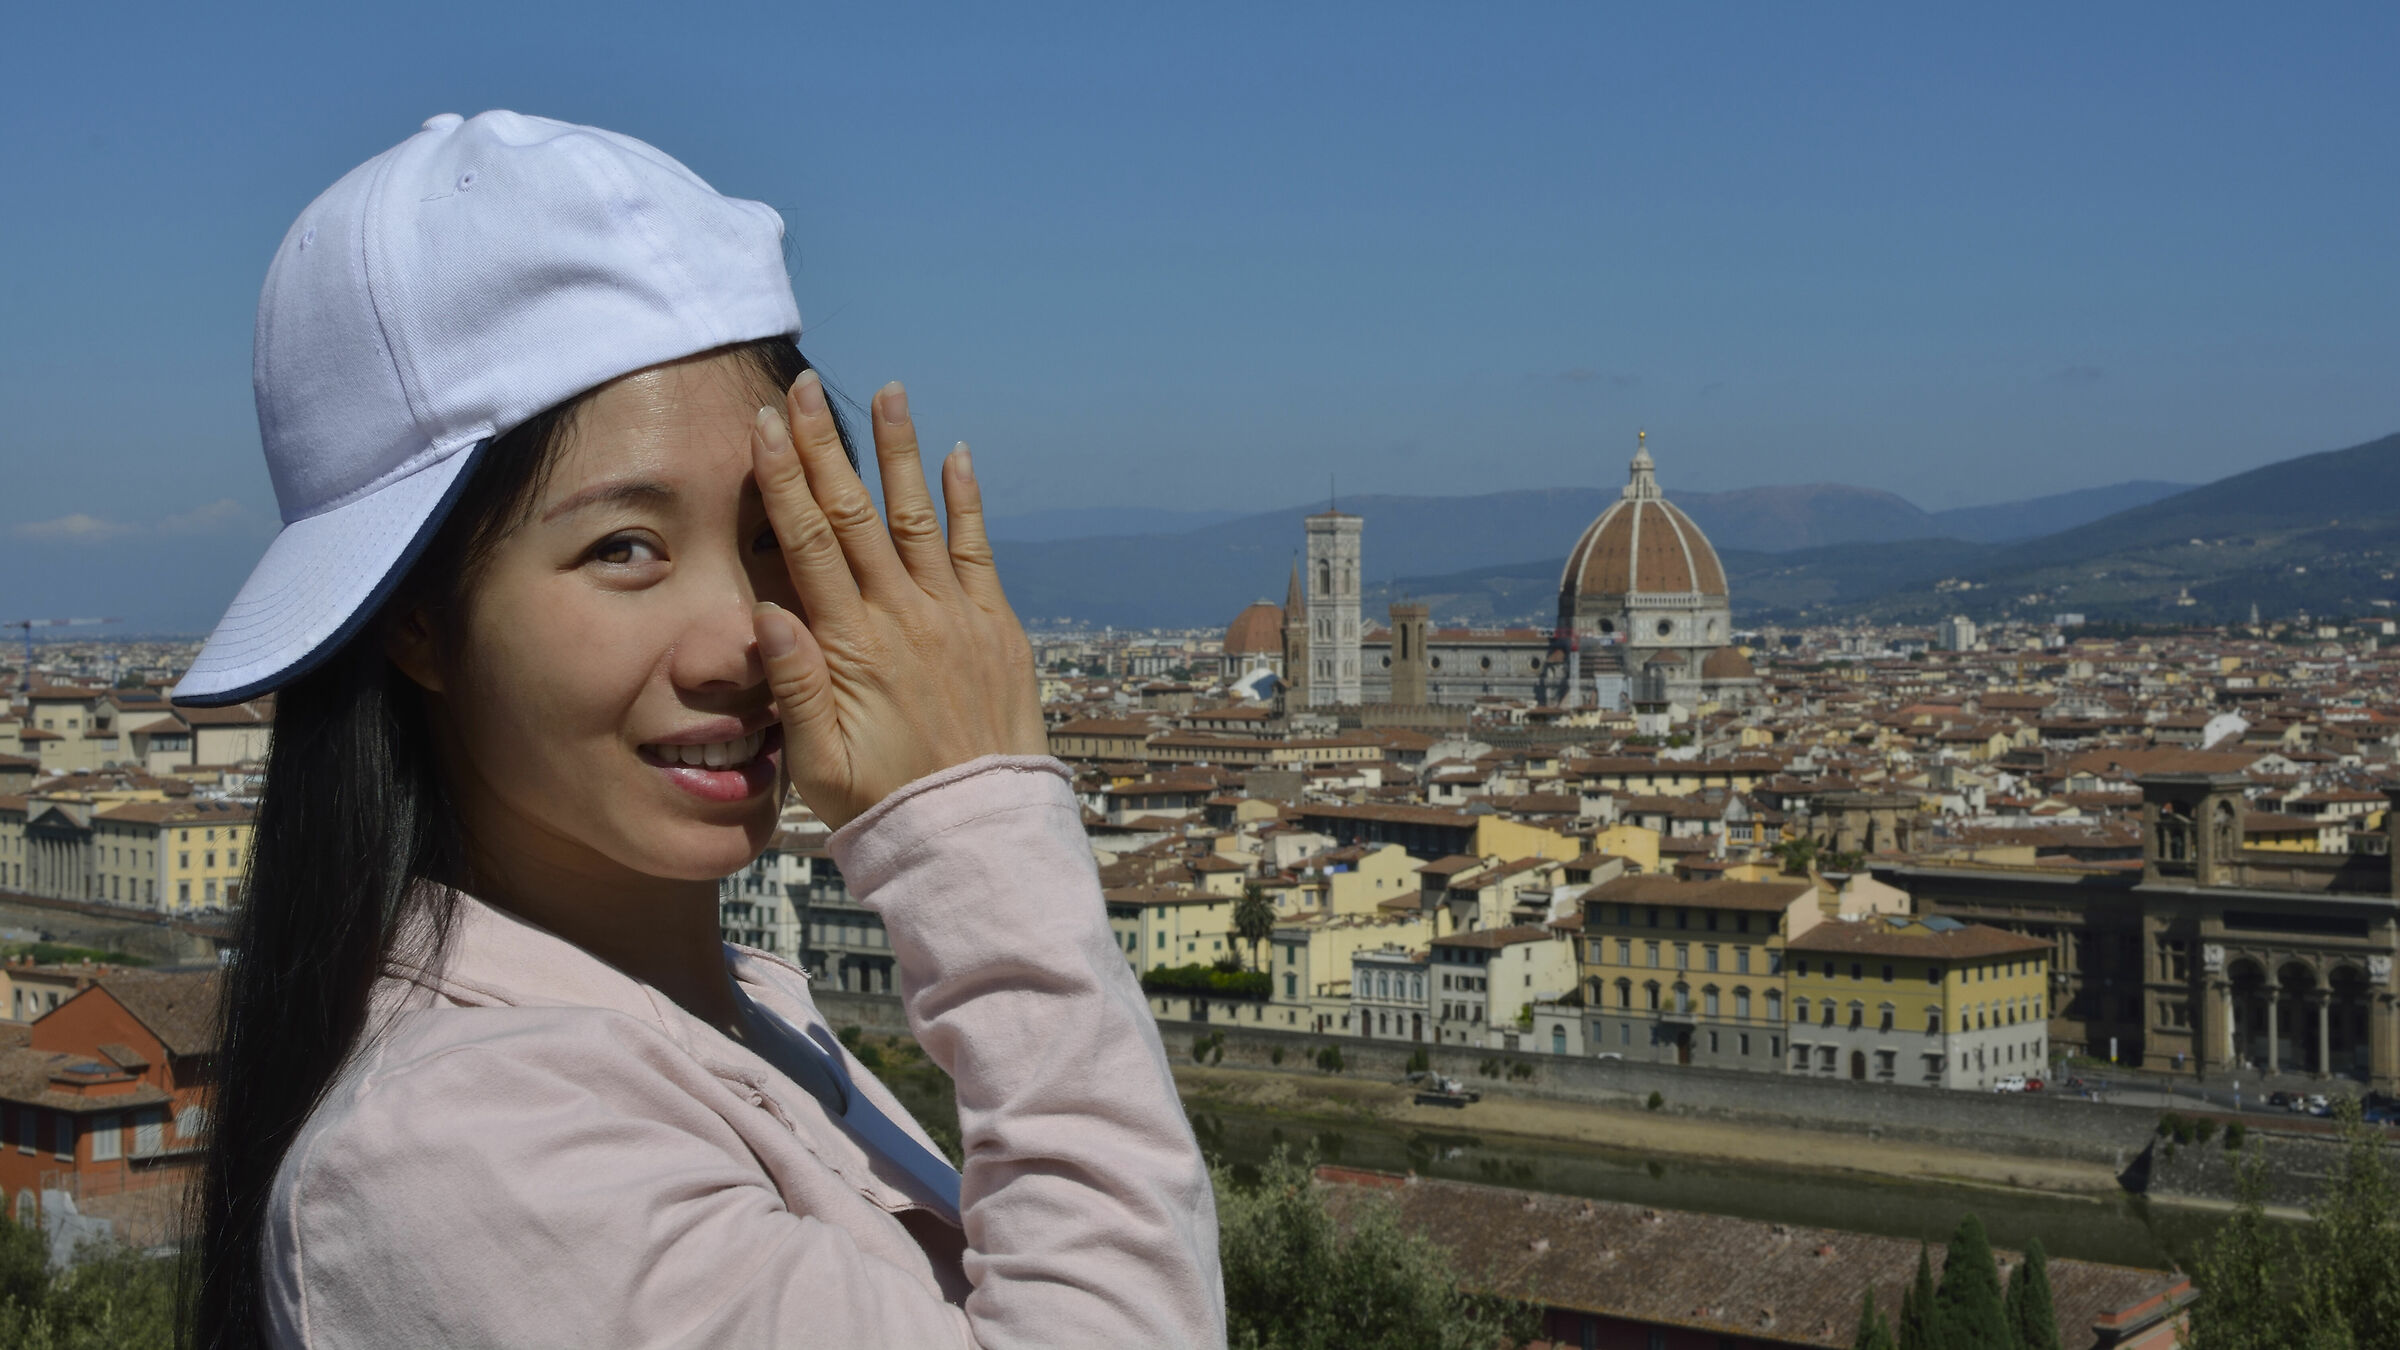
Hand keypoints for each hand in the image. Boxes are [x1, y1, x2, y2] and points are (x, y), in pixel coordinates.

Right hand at [750, 370, 1046, 829]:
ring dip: (900, 453)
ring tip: (888, 393)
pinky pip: (979, 550)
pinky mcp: (997, 626)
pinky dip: (966, 500)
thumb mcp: (819, 764)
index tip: (766, 428)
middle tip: (805, 390)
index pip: (809, 545)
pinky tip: (956, 455)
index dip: (786, 482)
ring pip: (918, 518)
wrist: (976, 831)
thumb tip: (766, 614)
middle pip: (855, 516)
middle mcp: (905, 619)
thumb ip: (795, 688)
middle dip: (826, 448)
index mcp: (853, 648)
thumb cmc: (886, 804)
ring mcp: (956, 617)